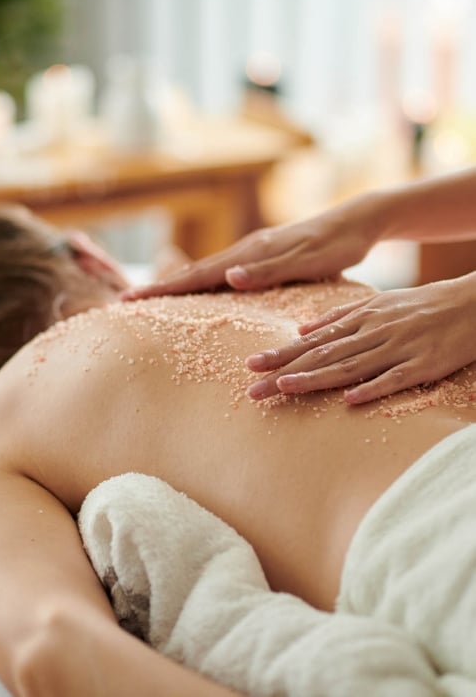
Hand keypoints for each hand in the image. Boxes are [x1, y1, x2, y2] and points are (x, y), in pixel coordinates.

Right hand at [122, 195, 379, 298]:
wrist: (357, 221)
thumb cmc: (337, 245)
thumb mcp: (308, 261)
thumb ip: (268, 270)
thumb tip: (227, 277)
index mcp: (251, 253)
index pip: (198, 274)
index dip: (164, 288)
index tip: (131, 298)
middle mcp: (245, 250)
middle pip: (194, 271)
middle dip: (160, 286)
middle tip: (126, 300)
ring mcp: (253, 252)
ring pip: (206, 271)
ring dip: (177, 285)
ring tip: (152, 299)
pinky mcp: (263, 257)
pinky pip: (223, 272)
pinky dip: (203, 283)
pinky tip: (200, 292)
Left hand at [246, 274, 475, 403]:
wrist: (471, 303)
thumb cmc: (420, 305)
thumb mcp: (377, 303)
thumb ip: (339, 315)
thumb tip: (302, 328)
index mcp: (359, 320)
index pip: (312, 342)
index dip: (280, 355)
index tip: (250, 365)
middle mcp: (372, 333)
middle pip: (322, 356)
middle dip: (285, 371)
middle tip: (252, 388)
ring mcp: (396, 349)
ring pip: (350, 366)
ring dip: (316, 378)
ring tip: (286, 388)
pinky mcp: (422, 365)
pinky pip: (394, 379)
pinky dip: (371, 388)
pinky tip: (349, 400)